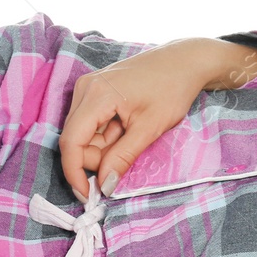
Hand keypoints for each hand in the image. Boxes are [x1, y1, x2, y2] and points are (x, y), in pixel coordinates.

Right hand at [59, 40, 211, 202]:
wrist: (185, 61)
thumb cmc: (172, 89)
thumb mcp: (150, 128)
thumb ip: (123, 157)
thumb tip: (104, 185)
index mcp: (95, 94)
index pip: (71, 142)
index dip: (76, 173)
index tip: (89, 195)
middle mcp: (85, 88)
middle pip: (76, 139)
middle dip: (98, 158)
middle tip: (128, 157)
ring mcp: (89, 87)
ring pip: (85, 133)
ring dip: (106, 146)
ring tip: (135, 132)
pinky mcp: (96, 90)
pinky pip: (93, 122)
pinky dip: (109, 134)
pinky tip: (129, 126)